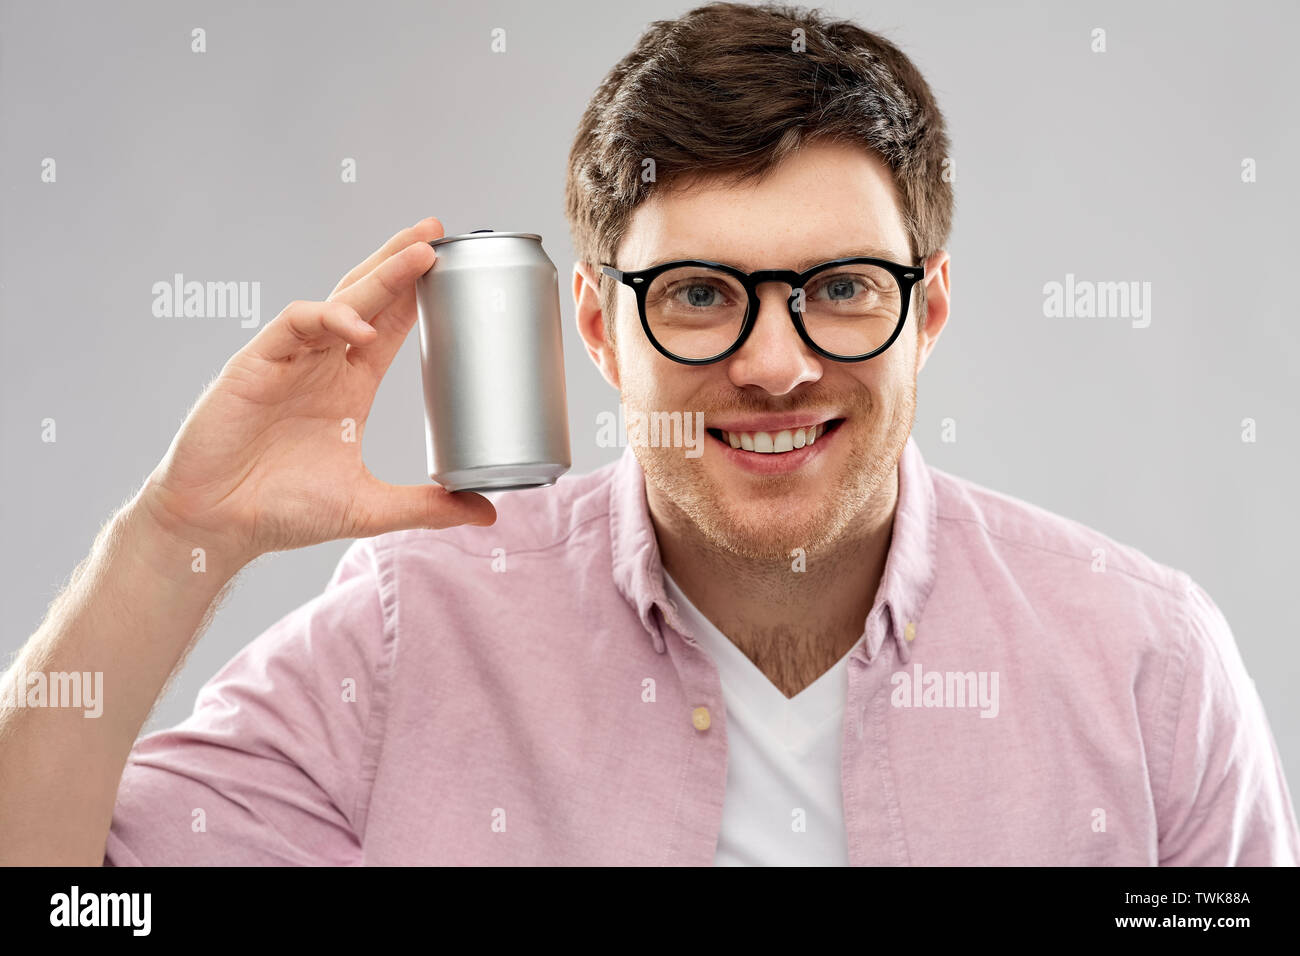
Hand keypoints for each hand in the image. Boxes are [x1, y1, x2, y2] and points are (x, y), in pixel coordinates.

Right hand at [137, 217, 495, 566]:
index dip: (417, 293)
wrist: (218, 527)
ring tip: (418, 258)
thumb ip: (427, 506)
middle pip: (365, 296)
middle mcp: (320, 364)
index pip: (389, 325)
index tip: (450, 264)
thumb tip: (489, 513)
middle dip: (399, 261)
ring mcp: (288, 360)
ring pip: (336, 300)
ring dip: (377, 277)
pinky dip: (328, 319)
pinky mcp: (254, 365)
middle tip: (436, 230)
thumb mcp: (369, 507)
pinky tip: (358, 328)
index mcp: (348, 386)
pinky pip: (294, 325)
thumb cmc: (282, 511)